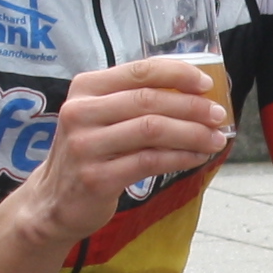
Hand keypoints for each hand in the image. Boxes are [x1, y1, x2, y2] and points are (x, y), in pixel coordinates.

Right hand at [7, 58, 229, 242]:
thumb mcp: (102, 117)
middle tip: (218, 115)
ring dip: (192, 133)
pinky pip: (150, 161)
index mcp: (85, 88)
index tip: (206, 84)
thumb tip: (196, 94)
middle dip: (192, 107)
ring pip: (152, 130)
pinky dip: (180, 157)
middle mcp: (81, 112)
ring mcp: (86, 146)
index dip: (178, 74)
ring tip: (215, 138)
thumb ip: (136, 101)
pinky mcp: (97, 177)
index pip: (139, 71)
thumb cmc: (90, 153)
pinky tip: (197, 157)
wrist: (53, 201)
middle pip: (149, 101)